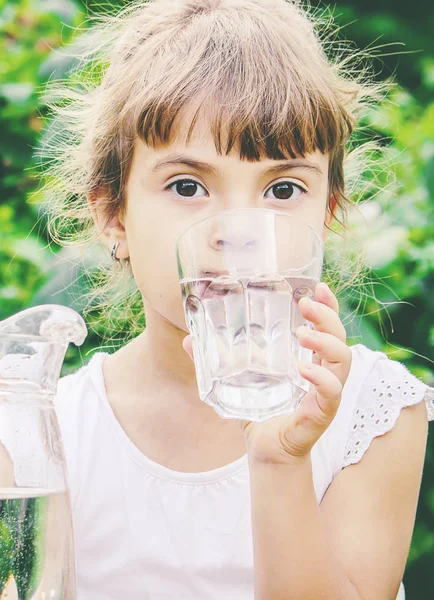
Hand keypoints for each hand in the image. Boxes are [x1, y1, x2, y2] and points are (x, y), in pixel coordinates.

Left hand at [182, 282, 351, 465]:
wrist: (266, 452)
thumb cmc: (259, 413)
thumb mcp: (235, 382)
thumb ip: (214, 362)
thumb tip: (187, 340)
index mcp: (310, 360)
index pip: (328, 327)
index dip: (329, 305)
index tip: (318, 286)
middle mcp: (324, 373)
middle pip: (340, 337)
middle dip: (328, 315)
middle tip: (305, 305)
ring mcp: (326, 393)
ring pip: (343, 360)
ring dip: (326, 342)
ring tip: (302, 334)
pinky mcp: (322, 413)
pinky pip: (333, 392)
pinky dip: (322, 379)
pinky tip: (304, 370)